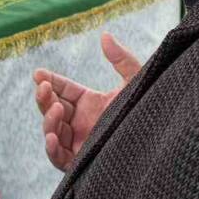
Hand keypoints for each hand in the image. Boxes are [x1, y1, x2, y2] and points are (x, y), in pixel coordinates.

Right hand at [34, 32, 140, 170]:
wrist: (159, 142)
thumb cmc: (147, 113)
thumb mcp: (135, 83)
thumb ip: (121, 60)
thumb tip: (105, 35)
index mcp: (90, 103)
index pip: (63, 90)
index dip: (49, 81)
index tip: (38, 73)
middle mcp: (81, 123)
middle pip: (52, 108)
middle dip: (44, 97)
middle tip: (43, 87)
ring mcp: (79, 142)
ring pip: (52, 130)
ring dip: (49, 120)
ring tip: (55, 109)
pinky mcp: (81, 163)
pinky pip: (59, 158)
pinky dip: (52, 148)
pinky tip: (51, 137)